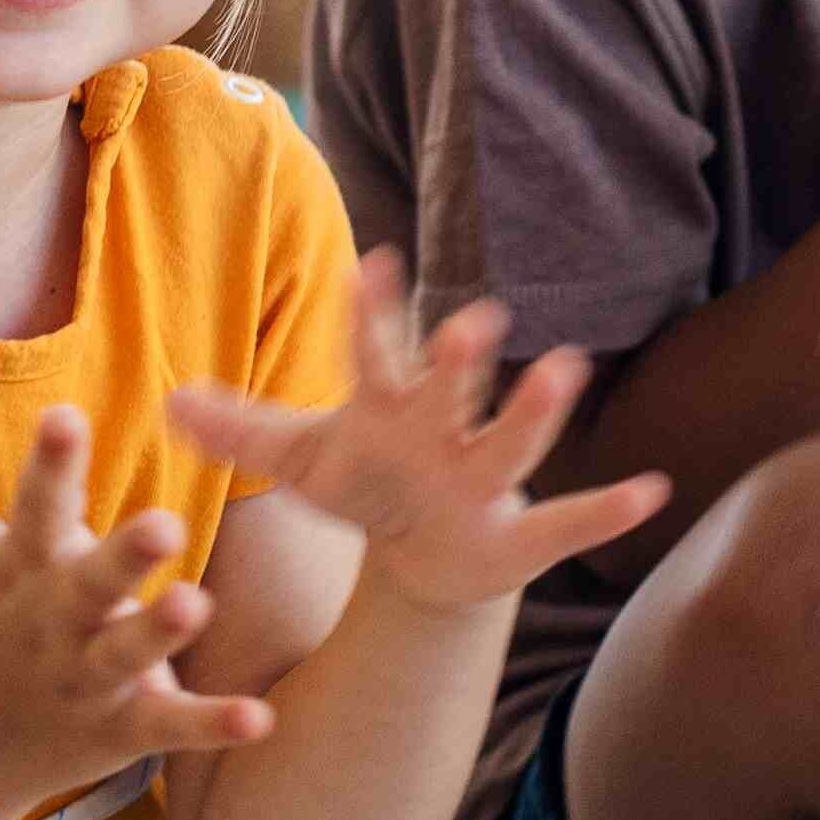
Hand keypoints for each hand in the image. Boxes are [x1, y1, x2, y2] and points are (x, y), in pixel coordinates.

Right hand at [0, 382, 269, 815]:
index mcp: (16, 571)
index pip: (33, 509)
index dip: (50, 464)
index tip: (66, 416)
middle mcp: (50, 624)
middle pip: (87, 586)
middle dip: (122, 557)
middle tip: (165, 522)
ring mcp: (85, 681)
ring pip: (127, 655)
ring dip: (161, 633)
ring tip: (200, 603)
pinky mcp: (121, 730)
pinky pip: (168, 727)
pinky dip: (211, 725)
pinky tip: (259, 717)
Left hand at [169, 256, 668, 614]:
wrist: (427, 555)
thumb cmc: (368, 484)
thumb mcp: (302, 460)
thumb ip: (242, 429)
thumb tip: (166, 401)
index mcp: (389, 408)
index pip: (374, 353)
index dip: (371, 314)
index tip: (371, 264)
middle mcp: (445, 431)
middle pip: (450, 389)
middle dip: (459, 358)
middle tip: (473, 317)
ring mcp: (487, 478)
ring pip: (513, 443)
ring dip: (538, 411)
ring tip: (567, 367)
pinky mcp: (523, 532)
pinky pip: (569, 521)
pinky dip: (610, 509)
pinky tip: (653, 490)